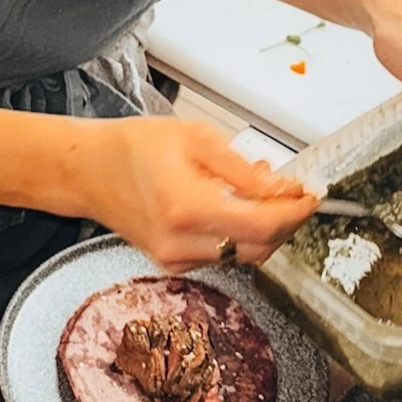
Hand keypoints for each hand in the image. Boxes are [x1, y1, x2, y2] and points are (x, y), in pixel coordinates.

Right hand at [87, 118, 316, 271]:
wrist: (88, 170)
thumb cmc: (133, 147)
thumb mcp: (195, 137)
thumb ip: (242, 167)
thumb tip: (281, 187)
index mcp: (187, 207)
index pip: (263, 224)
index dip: (295, 211)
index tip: (312, 194)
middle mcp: (181, 242)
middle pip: (260, 247)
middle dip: (286, 222)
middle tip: (297, 194)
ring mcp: (175, 258)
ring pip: (244, 255)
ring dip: (265, 229)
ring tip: (267, 195)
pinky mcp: (173, 263)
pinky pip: (222, 255)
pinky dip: (240, 235)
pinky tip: (237, 208)